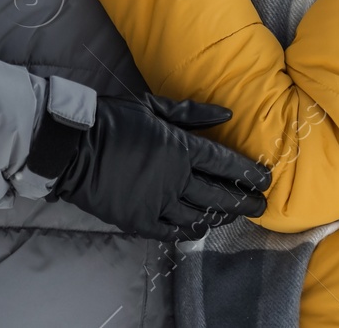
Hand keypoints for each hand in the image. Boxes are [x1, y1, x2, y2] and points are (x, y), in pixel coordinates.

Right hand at [28, 93, 271, 240]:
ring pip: (198, 216)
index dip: (249, 173)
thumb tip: (226, 114)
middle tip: (261, 205)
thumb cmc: (114, 119)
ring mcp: (156, 203)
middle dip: (244, 201)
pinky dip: (188, 231)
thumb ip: (192, 113)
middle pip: (219, 195)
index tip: (266, 179)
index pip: (225, 164)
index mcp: (181, 148)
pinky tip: (198, 228)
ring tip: (233, 216)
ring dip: (220, 217)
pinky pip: (171, 231)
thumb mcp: (154, 107)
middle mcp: (174, 179)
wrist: (72, 145)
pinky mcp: (138, 220)